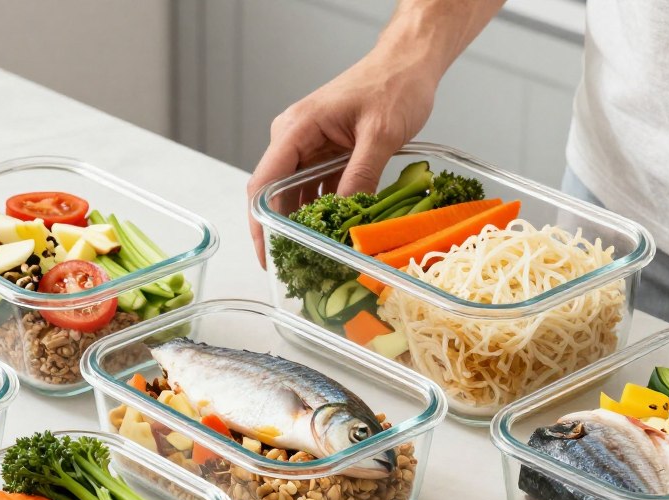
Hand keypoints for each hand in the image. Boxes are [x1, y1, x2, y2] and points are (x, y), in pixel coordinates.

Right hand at [245, 45, 440, 265]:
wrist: (409, 62)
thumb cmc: (394, 85)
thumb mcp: (380, 134)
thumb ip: (360, 176)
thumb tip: (344, 217)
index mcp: (295, 129)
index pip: (263, 184)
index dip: (260, 225)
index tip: (267, 257)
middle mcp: (294, 138)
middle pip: (276, 194)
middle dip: (283, 231)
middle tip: (297, 268)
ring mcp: (310, 146)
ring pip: (298, 195)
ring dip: (306, 225)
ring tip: (317, 257)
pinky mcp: (327, 153)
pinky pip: (319, 189)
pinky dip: (326, 212)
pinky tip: (336, 234)